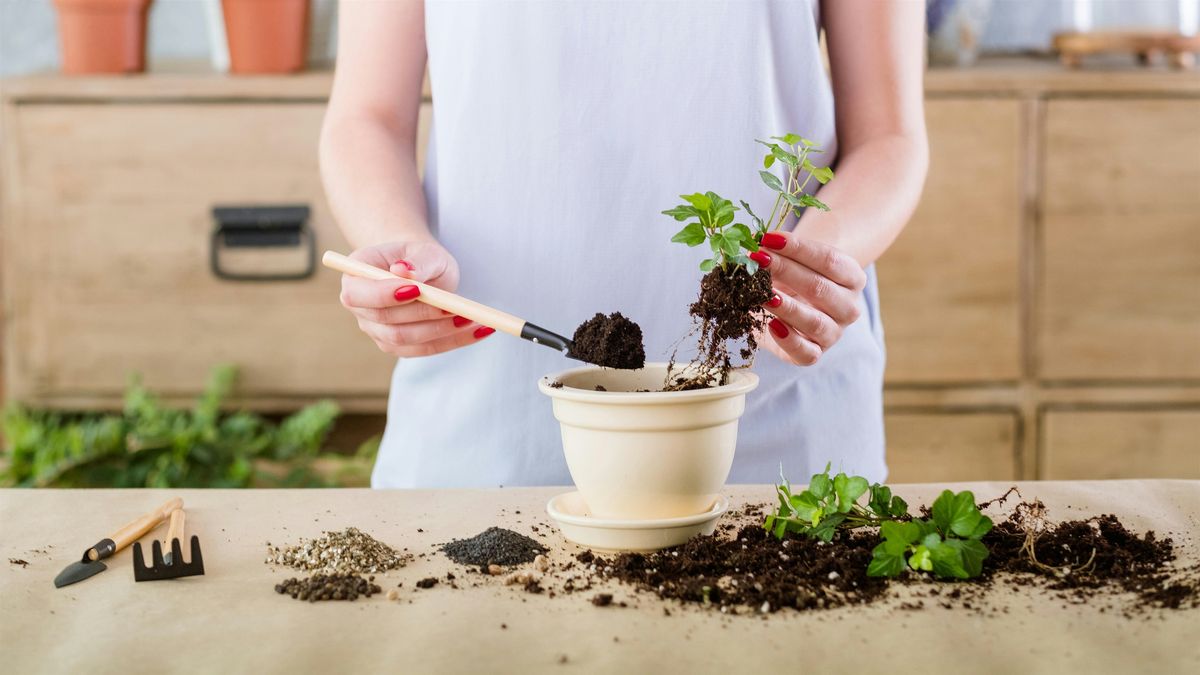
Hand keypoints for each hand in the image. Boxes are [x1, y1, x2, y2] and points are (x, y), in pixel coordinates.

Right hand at [338, 240, 494, 356]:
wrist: (421, 271)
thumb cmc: (419, 257)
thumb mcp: (425, 250)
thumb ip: (417, 261)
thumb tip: (404, 271)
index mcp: (355, 277)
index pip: (358, 294)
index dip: (384, 295)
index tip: (416, 290)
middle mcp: (360, 308)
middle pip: (384, 321)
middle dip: (422, 314)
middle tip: (453, 306)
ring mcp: (376, 330)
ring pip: (404, 339)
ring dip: (440, 331)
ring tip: (471, 318)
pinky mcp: (398, 346)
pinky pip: (424, 349)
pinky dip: (453, 342)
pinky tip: (479, 331)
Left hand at [749, 232, 867, 365]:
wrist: (792, 305)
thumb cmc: (793, 277)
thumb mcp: (791, 261)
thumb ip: (779, 253)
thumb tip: (752, 245)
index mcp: (852, 277)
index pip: (829, 260)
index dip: (798, 249)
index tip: (769, 239)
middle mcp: (850, 306)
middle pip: (819, 288)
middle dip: (786, 271)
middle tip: (758, 260)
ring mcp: (834, 333)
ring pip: (815, 322)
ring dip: (786, 307)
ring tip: (763, 294)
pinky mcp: (815, 353)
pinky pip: (807, 353)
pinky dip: (789, 340)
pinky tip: (771, 325)